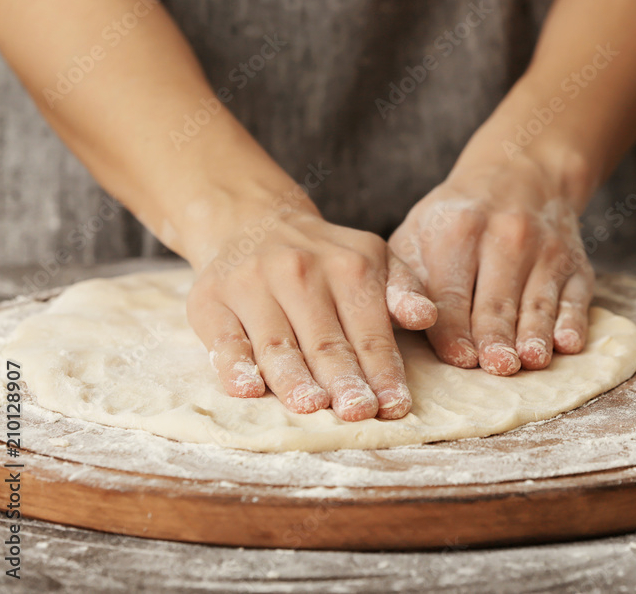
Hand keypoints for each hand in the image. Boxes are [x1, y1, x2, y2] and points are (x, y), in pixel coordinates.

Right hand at [184, 199, 435, 420]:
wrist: (253, 221)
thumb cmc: (327, 258)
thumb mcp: (375, 259)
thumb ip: (404, 289)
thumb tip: (424, 317)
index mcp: (349, 266)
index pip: (370, 332)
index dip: (384, 372)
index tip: (395, 407)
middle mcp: (300, 271)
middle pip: (326, 342)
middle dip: (344, 381)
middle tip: (359, 413)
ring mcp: (252, 285)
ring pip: (278, 343)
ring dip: (295, 379)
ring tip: (312, 406)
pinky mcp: (211, 300)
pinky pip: (225, 339)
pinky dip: (235, 366)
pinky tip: (248, 391)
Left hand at [389, 154, 592, 374]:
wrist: (519, 175)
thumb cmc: (455, 222)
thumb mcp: (418, 235)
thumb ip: (404, 282)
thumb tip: (409, 321)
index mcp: (458, 231)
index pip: (452, 293)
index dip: (454, 328)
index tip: (459, 358)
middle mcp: (506, 236)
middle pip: (496, 300)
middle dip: (496, 336)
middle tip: (496, 366)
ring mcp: (547, 249)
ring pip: (538, 302)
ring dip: (535, 334)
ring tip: (531, 361)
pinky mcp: (576, 264)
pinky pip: (576, 297)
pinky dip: (573, 321)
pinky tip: (568, 343)